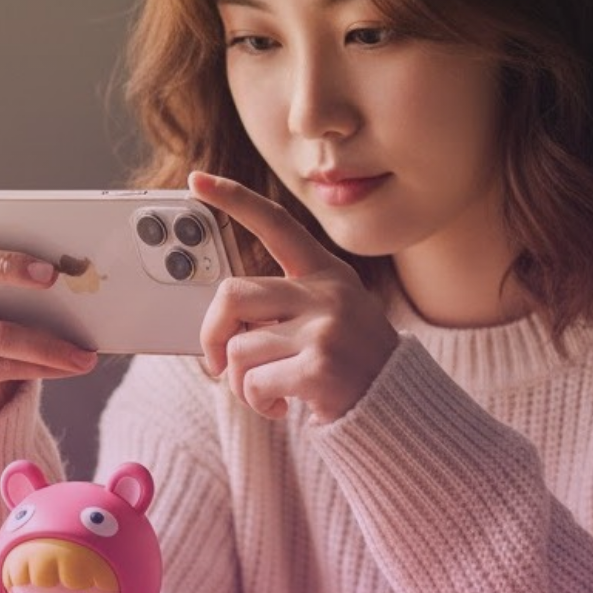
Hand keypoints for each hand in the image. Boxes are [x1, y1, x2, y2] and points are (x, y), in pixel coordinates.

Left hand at [188, 171, 398, 422]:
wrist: (396, 410)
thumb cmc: (350, 368)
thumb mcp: (329, 319)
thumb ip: (283, 307)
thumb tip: (220, 324)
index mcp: (326, 274)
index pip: (276, 224)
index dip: (233, 199)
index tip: (196, 182)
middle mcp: (327, 293)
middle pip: (232, 295)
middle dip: (212, 334)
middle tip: (218, 362)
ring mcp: (325, 328)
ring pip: (239, 349)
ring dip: (240, 382)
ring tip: (268, 393)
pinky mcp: (319, 367)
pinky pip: (253, 384)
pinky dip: (257, 403)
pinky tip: (282, 407)